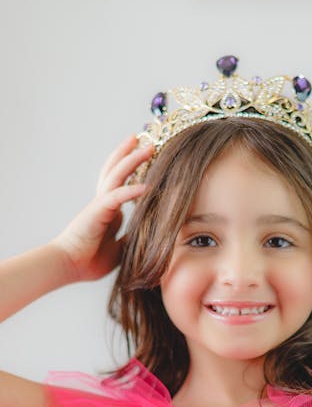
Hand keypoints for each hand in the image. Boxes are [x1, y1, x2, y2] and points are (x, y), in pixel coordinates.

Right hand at [49, 135, 153, 281]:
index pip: (121, 184)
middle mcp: (103, 203)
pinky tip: (146, 186)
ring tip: (147, 148)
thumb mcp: (120, 248)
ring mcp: (99, 205)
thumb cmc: (90, 260)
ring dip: (132, 161)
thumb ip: (131, 237)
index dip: (132, 170)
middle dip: (129, 154)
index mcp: (108, 210)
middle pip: (116, 171)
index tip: (146, 159)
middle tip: (145, 140)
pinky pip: (116, 198)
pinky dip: (131, 191)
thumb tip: (147, 234)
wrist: (68, 266)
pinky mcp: (96, 212)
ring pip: (116, 176)